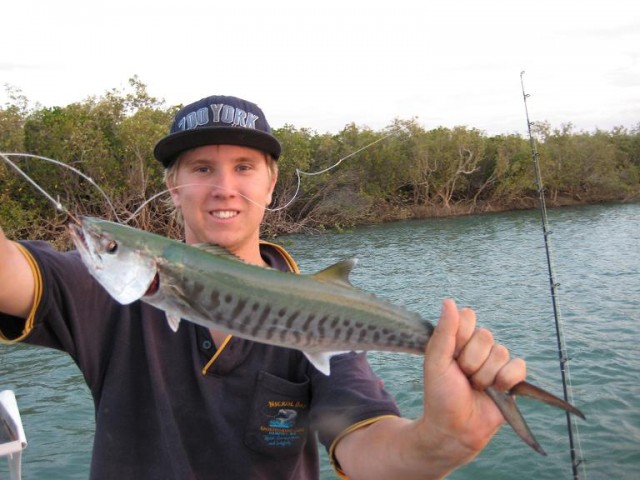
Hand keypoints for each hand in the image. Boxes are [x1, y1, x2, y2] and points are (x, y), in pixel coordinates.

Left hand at [418, 298, 526, 459]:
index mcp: (457, 339)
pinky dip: (506, 380)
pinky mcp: (511, 378)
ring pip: (501, 352)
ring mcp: (495, 362)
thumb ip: (444, 331)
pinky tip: (495, 391)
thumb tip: (449, 301)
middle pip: (485, 336)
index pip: (468, 316)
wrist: (455, 428)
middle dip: (471, 361)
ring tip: (475, 387)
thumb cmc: (440, 395)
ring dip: (485, 375)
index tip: (450, 355)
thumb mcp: (436, 361)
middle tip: (462, 377)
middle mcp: (477, 348)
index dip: (460, 336)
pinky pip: (518, 366)